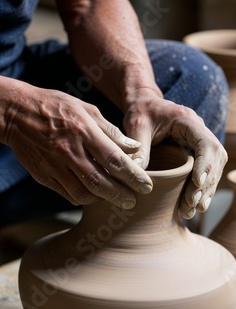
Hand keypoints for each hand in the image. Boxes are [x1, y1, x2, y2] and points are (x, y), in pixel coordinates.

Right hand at [3, 82, 152, 207]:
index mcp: (84, 132)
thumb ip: (111, 131)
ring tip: (113, 198)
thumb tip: (134, 148)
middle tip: (132, 202)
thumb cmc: (55, 106)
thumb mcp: (86, 109)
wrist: (16, 112)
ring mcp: (54, 166)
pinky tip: (92, 195)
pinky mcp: (43, 175)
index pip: (115, 160)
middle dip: (121, 195)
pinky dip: (82, 198)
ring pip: (83, 193)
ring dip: (102, 199)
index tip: (146, 186)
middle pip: (100, 182)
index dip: (133, 177)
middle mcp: (69, 151)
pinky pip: (67, 194)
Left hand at [123, 89, 227, 218]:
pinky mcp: (195, 154)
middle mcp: (200, 132)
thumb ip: (139, 148)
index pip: (207, 143)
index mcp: (189, 121)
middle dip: (206, 183)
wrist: (144, 104)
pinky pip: (206, 173)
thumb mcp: (136, 125)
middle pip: (215, 159)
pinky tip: (194, 206)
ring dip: (205, 191)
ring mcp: (200, 143)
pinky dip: (202, 190)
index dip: (205, 164)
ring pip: (214, 169)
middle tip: (193, 204)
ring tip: (192, 211)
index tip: (198, 183)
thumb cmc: (141, 111)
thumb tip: (138, 176)